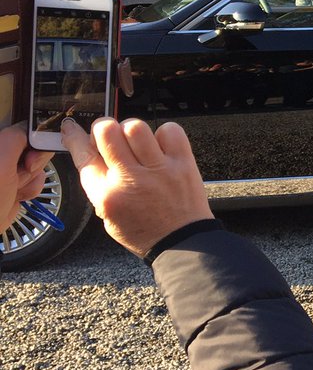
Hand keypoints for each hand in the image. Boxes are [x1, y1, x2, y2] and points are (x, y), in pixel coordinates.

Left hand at [0, 125, 51, 229]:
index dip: (33, 140)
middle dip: (32, 161)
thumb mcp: (1, 162)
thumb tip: (32, 128)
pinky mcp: (14, 182)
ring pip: (36, 163)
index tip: (31, 153)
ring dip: (31, 178)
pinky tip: (17, 195)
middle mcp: (1, 155)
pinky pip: (35, 178)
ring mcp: (7, 169)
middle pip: (32, 146)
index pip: (21, 129)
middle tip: (21, 171)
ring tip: (14, 187)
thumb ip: (15, 138)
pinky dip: (30, 188)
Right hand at [61, 117, 212, 256]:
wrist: (182, 242)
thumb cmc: (145, 231)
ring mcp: (159, 169)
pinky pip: (170, 130)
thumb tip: (93, 152)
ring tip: (138, 144)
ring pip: (136, 127)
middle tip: (110, 137)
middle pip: (107, 132)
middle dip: (104, 129)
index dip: (74, 137)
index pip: (83, 156)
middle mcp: (131, 179)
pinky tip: (162, 148)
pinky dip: (164, 134)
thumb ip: (99, 184)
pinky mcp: (183, 163)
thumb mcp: (109, 215)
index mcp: (107, 195)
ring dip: (132, 130)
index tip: (72, 128)